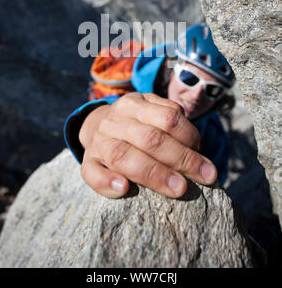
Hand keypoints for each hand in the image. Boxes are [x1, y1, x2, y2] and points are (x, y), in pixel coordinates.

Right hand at [79, 92, 216, 197]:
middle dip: (182, 159)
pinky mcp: (88, 161)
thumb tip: (197, 149)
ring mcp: (99, 141)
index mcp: (135, 104)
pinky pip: (91, 172)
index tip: (206, 159)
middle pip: (151, 139)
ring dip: (154, 174)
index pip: (168, 118)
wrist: (95, 125)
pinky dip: (106, 181)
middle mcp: (116, 120)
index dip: (190, 138)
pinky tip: (124, 189)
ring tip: (179, 189)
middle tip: (205, 178)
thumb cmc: (134, 123)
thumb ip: (170, 121)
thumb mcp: (151, 110)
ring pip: (124, 155)